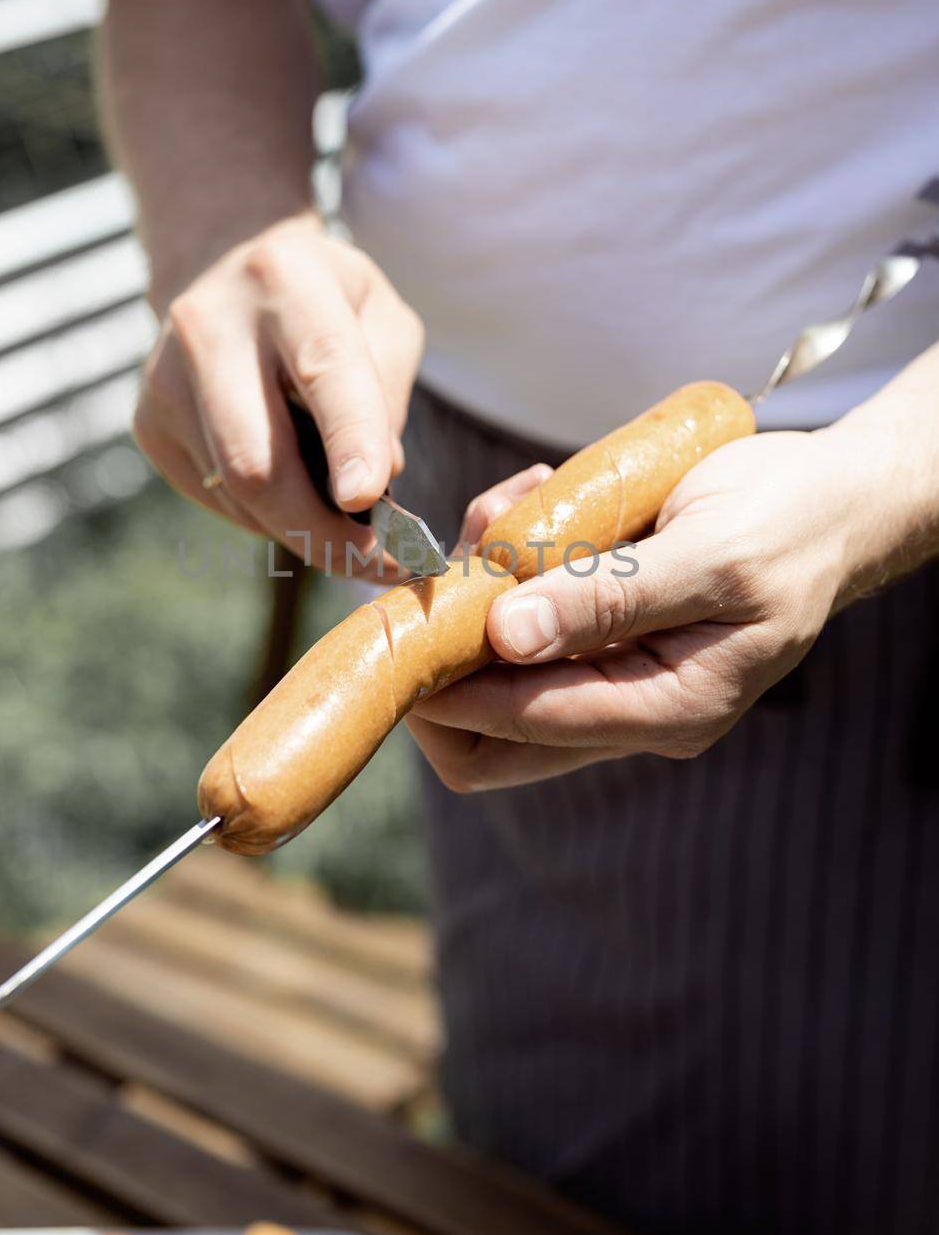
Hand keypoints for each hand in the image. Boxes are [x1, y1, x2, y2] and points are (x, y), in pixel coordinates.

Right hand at [133, 213, 423, 570]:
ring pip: (237, 494)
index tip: (369, 501)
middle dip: (321, 532)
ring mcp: (164, 379)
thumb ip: (388, 391)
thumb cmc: (325, 301)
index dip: (349, 441)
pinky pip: (218, 500)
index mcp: (285, 281)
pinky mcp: (147, 425)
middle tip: (379, 565)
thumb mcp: (381, 314)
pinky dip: (267, 513)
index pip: (323, 370)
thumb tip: (373, 482)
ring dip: (303, 526)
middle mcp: (209, 326)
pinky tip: (291, 486)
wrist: (222, 264)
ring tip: (347, 521)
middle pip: (257, 462)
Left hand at [409, 428, 877, 791]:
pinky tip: (533, 499)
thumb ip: (610, 597)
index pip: (518, 730)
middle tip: (447, 564)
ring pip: (496, 670)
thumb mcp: (709, 552)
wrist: (829, 501)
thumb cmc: (786, 523)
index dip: (447, 682)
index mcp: (668, 710)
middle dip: (447, 651)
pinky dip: (506, 564)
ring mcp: (612, 676)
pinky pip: (522, 623)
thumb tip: (506, 637)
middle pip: (487, 736)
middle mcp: (631, 710)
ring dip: (478, 592)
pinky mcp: (599, 637)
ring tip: (509, 507)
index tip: (404, 618)